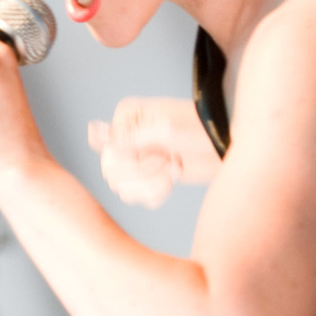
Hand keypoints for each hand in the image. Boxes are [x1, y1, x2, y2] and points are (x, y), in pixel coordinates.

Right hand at [85, 97, 219, 207]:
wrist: (224, 145)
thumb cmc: (199, 129)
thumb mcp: (162, 131)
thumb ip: (125, 138)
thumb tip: (92, 131)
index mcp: (125, 119)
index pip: (109, 154)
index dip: (133, 161)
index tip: (159, 152)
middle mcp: (125, 137)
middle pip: (113, 174)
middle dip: (144, 174)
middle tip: (169, 161)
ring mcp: (136, 157)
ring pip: (124, 189)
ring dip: (151, 185)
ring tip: (172, 170)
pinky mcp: (148, 176)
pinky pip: (137, 197)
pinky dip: (156, 194)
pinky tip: (172, 179)